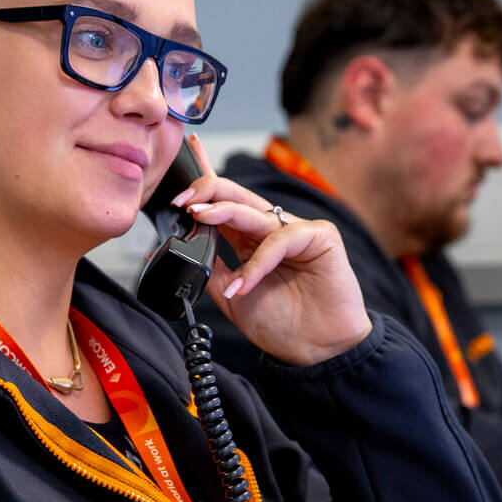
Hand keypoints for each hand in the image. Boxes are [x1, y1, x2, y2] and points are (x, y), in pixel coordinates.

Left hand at [171, 135, 372, 365]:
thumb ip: (212, 267)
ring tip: (197, 219)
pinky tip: (244, 283)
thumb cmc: (282, 324)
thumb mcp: (231, 295)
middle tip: (182, 200)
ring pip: (254, 211)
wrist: (314, 351)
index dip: (207, 176)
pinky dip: (258, 262)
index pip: (224, 202)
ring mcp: (296, 231)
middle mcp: (271, 230)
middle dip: (206, 191)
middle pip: (236, 197)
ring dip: (222, 212)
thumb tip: (183, 243)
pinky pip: (280, 239)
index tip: (188, 151)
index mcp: (249, 240)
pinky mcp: (319, 236)